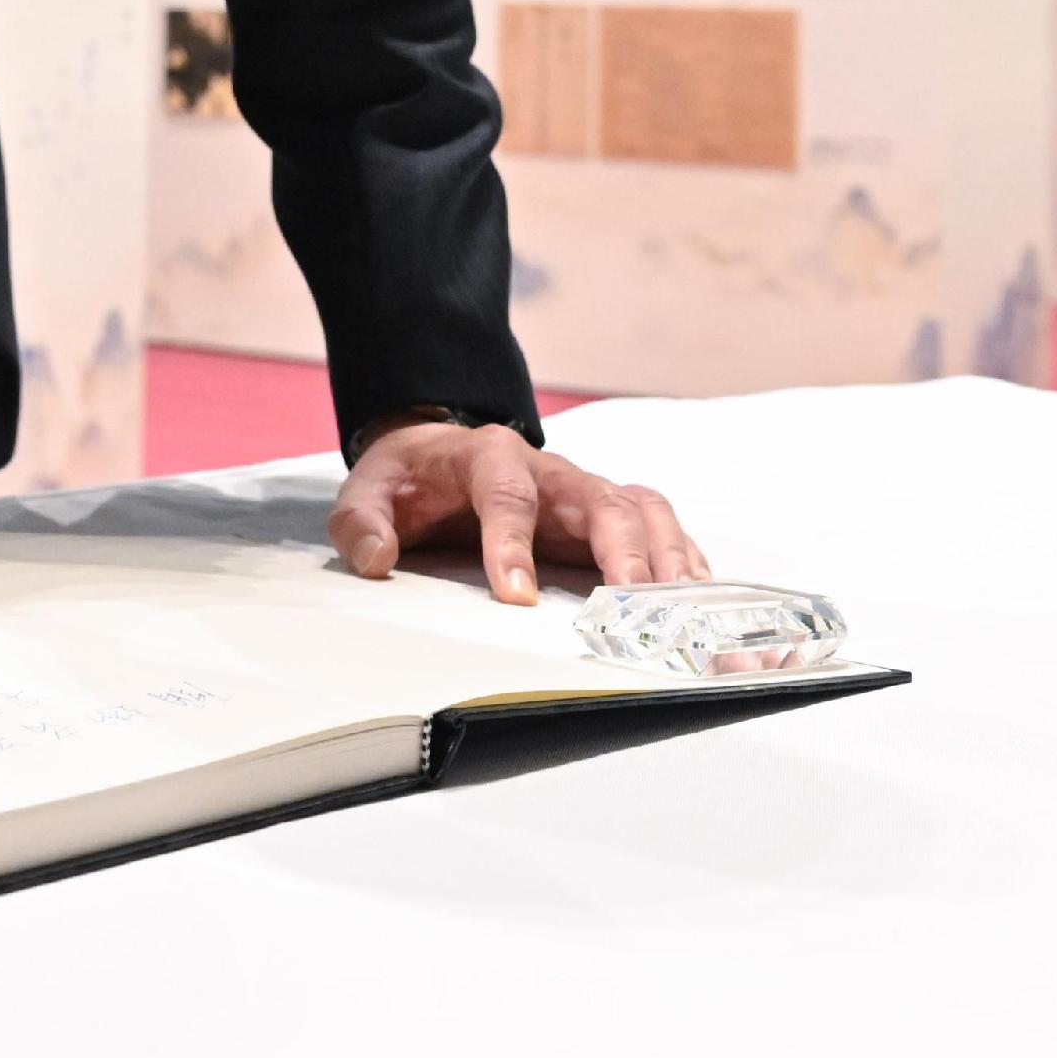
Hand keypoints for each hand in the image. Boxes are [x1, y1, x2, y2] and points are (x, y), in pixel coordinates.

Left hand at [327, 420, 706, 604]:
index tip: (515, 595)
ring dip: (664, 554)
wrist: (433, 452)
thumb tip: (376, 556)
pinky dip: (679, 555)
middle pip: (598, 498)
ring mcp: (582, 488)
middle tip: (633, 602)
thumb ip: (362, 521)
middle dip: (619, 549)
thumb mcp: (368, 492)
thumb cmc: (408, 480)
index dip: (513, 543)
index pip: (507, 493)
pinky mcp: (604, 510)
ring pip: (640, 508)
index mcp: (486, 455)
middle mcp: (548, 468)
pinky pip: (655, 523)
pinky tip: (694, 595)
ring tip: (682, 605)